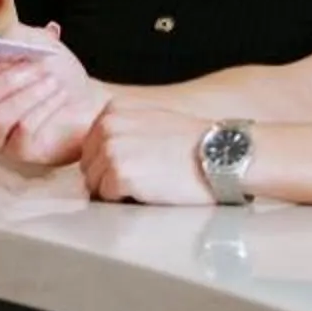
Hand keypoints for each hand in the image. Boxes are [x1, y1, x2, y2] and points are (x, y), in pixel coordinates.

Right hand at [0, 27, 104, 165]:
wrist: (86, 96)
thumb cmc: (56, 69)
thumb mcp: (34, 42)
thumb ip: (11, 37)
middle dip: (7, 80)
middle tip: (38, 67)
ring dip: (28, 94)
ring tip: (53, 81)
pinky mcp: (18, 151)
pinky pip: (22, 131)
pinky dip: (42, 108)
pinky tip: (58, 96)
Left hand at [78, 101, 217, 204]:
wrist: (222, 154)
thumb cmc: (193, 143)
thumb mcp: (150, 120)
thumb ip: (122, 131)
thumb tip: (100, 155)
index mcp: (113, 110)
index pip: (90, 147)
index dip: (109, 163)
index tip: (135, 165)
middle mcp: (107, 127)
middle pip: (89, 167)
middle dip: (109, 178)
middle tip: (145, 176)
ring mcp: (111, 151)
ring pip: (95, 185)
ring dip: (117, 190)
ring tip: (150, 181)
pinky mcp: (119, 176)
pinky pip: (108, 198)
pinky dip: (126, 200)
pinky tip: (151, 189)